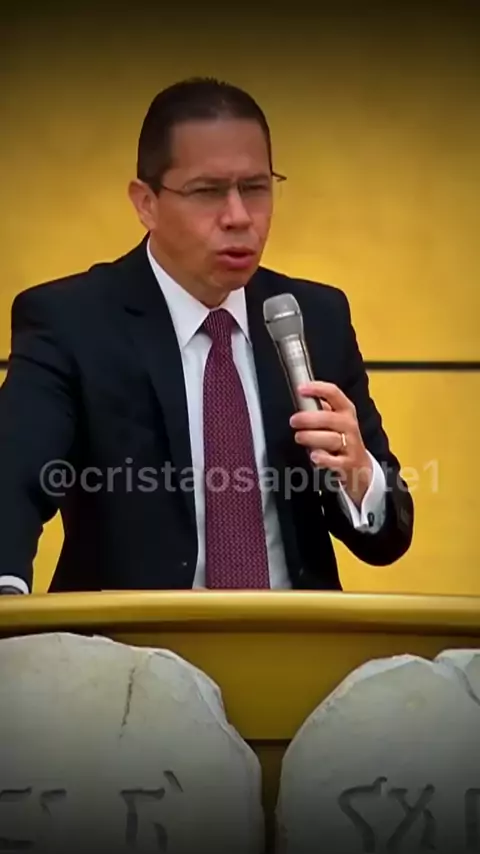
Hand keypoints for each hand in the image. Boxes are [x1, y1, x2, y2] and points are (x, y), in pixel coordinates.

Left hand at [289, 381, 372, 507]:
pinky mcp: (347, 463)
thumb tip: (302, 397)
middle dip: (309, 418)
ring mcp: (350, 445)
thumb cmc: (342, 438)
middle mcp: (349, 425)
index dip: (318, 389)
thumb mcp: (336, 419)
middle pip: (330, 418)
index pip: (334, 394)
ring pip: (331, 439)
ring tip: (299, 437)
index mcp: (345, 410)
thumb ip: (321, 408)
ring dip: (312, 437)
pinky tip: (314, 456)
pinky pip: (335, 461)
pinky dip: (324, 459)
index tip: (301, 389)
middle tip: (293, 421)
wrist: (360, 465)